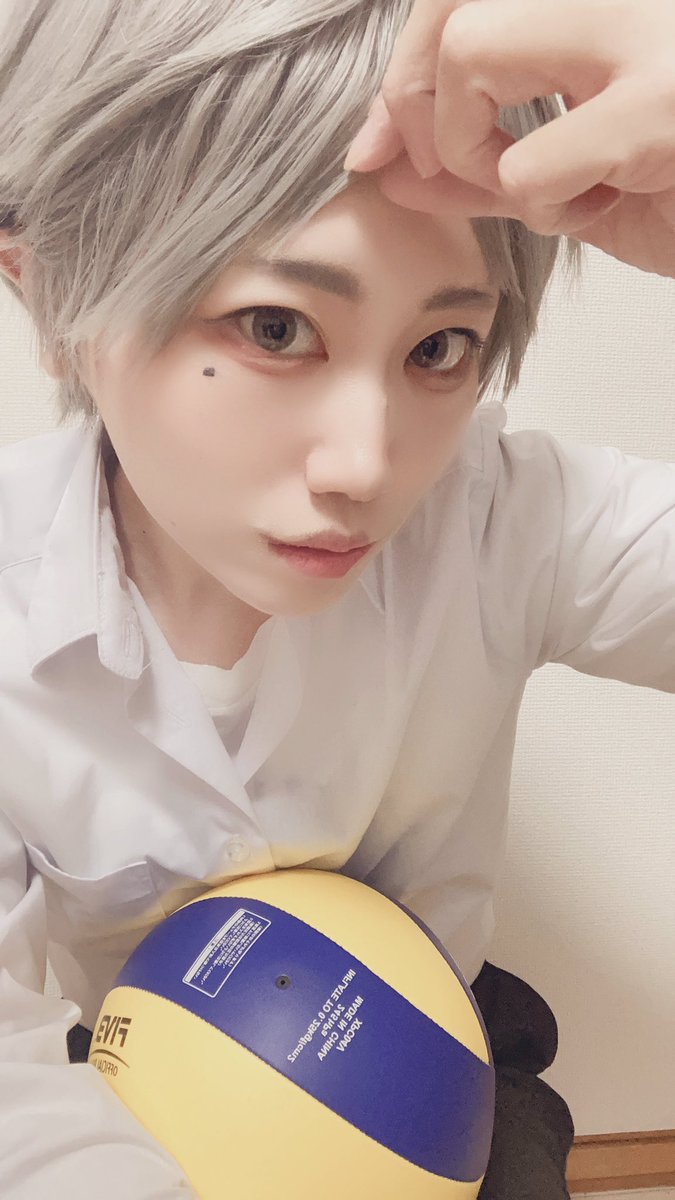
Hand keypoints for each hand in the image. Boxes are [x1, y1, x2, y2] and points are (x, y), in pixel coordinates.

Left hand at [344, 0, 674, 277]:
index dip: (401, 70)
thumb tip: (384, 164)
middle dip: (415, 105)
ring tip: (547, 186)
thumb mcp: (571, 158)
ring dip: (479, 151)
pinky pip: (527, 164)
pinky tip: (597, 205)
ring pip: (472, 52)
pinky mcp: (663, 103)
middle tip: (452, 167)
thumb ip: (479, 153)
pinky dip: (542, 208)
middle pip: (447, 8)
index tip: (381, 144)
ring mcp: (646, 29)